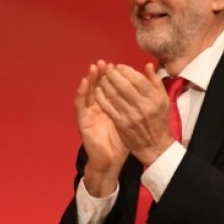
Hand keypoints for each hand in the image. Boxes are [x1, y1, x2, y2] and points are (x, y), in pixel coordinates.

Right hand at [75, 60, 128, 195]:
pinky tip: (83, 83)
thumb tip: (144, 90)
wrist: (111, 161)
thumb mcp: (131, 119)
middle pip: (97, 87)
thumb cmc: (123, 141)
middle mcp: (97, 108)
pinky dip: (80, 93)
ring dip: (89, 79)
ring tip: (94, 67)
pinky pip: (80, 105)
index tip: (117, 65)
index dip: (112, 76)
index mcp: (109, 107)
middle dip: (100, 74)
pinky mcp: (82, 121)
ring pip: (87, 92)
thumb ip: (135, 104)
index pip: (109, 87)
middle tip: (104, 62)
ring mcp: (88, 114)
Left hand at [94, 63, 173, 165]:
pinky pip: (107, 107)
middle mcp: (143, 106)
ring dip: (105, 83)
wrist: (154, 145)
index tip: (119, 67)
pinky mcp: (120, 123)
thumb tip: (147, 65)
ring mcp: (130, 115)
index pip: (137, 79)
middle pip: (123, 85)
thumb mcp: (163, 100)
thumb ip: (155, 81)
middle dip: (113, 75)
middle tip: (108, 70)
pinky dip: (101, 97)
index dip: (126, 70)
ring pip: (113, 95)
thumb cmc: (159, 120)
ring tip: (102, 77)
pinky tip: (98, 90)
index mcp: (155, 98)